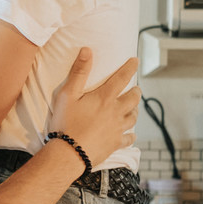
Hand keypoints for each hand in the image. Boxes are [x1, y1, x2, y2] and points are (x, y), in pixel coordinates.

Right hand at [46, 49, 139, 167]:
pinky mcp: (115, 144)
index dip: (130, 68)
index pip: (121, 78)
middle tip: (137, 89)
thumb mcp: (68, 94)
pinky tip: (131, 134)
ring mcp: (117, 129)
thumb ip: (79, 72)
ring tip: (133, 108)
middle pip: (133, 99)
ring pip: (133, 117)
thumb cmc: (66, 123)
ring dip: (134, 111)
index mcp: (104, 98)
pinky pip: (129, 138)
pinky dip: (131, 135)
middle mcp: (115, 112)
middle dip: (136, 92)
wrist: (69, 153)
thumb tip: (88, 50)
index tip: (135, 61)